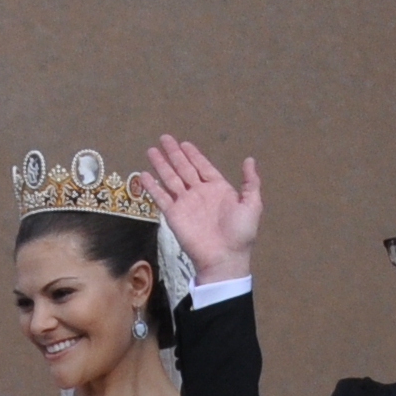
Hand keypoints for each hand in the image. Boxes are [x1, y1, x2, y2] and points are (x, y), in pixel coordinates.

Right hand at [142, 136, 260, 284]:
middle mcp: (200, 193)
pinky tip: (143, 175)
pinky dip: (152, 186)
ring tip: (152, 150)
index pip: (203, 167)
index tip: (184, 143)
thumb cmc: (240, 233)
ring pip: (170, 179)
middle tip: (164, 138)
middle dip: (174, 154)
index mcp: (218, 189)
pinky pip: (161, 197)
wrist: (224, 257)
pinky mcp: (174, 215)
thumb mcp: (252, 205)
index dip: (194, 155)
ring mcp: (185, 204)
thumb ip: (250, 182)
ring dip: (161, 165)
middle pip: (184, 169)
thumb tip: (249, 159)